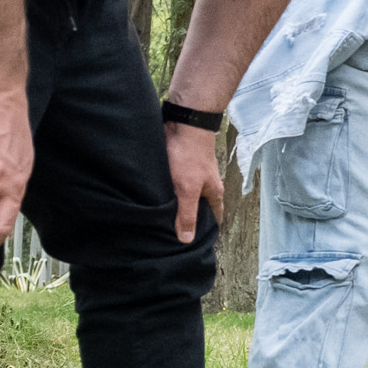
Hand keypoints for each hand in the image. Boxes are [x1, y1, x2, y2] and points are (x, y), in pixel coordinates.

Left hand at [166, 123, 228, 242]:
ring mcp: (191, 175)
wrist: (184, 123)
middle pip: (198, 208)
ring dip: (174, 206)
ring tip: (159, 221)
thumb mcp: (188, 189)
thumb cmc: (190, 156)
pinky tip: (153, 199)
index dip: (207, 231)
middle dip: (187, 221)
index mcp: (213, 192)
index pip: (214, 217)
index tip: (196, 244)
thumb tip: (187, 240)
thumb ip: (187, 214)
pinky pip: (173, 185)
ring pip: (184, 196)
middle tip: (172, 237)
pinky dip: (166, 193)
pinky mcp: (178, 166)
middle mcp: (204, 185)